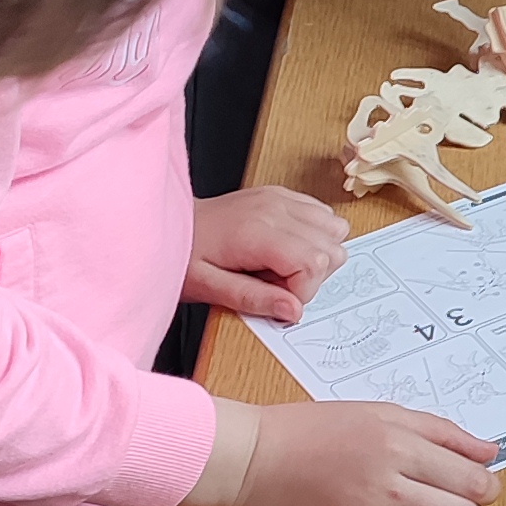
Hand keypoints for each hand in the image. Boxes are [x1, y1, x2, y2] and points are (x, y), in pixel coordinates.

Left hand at [185, 185, 348, 324]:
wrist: (169, 224)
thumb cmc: (183, 257)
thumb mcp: (209, 288)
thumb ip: (253, 299)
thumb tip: (293, 310)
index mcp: (258, 232)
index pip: (316, 263)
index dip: (302, 291)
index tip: (276, 296)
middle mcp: (275, 209)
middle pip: (332, 249)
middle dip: (311, 276)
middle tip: (274, 281)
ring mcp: (281, 198)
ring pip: (336, 230)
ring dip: (317, 255)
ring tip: (280, 264)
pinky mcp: (281, 195)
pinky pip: (324, 215)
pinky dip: (315, 236)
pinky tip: (286, 248)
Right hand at [212, 399, 496, 505]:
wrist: (247, 459)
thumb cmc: (309, 431)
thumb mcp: (378, 412)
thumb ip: (439, 431)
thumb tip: (489, 452)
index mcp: (396, 446)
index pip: (471, 481)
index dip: (485, 488)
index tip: (480, 488)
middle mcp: (383, 487)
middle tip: (445, 504)